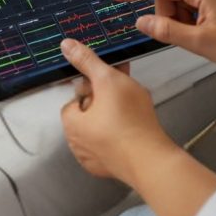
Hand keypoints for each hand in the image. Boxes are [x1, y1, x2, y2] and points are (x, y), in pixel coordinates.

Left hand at [60, 38, 179, 185]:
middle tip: (127, 89)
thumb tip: (65, 45)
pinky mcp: (111, 170)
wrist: (151, 160)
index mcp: (71, 124)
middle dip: (106, 99)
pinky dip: (122, 135)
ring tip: (136, 106)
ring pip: (102, 128)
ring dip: (115, 116)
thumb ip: (87, 61)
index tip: (111, 81)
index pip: (75, 98)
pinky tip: (138, 127)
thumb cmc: (128, 117)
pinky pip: (113, 145)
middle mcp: (77, 145)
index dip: (93, 87)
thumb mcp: (107, 80)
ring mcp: (94, 161)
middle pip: (89, 113)